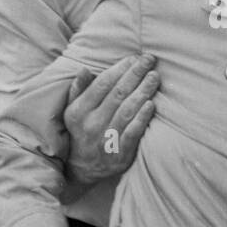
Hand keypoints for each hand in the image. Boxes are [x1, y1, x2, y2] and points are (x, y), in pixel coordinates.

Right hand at [63, 54, 157, 186]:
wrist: (82, 169)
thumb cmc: (81, 131)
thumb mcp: (72, 111)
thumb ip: (78, 90)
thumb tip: (84, 69)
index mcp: (79, 111)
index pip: (102, 84)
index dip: (119, 69)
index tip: (133, 57)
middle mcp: (92, 124)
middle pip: (118, 94)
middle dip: (135, 74)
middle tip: (149, 59)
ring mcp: (106, 140)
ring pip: (127, 111)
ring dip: (143, 92)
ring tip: (154, 77)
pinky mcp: (120, 154)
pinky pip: (133, 134)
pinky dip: (142, 119)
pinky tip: (151, 105)